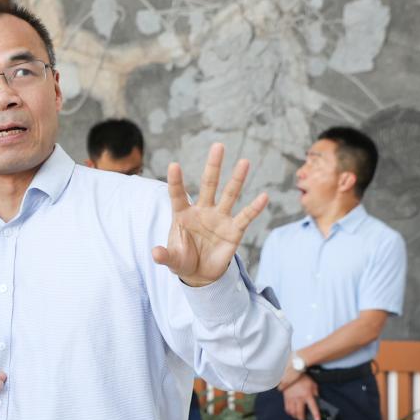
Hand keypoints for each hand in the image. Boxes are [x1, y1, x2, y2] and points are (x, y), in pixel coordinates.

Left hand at [153, 143, 268, 286]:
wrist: (200, 273)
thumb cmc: (183, 260)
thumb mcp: (172, 259)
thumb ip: (164, 256)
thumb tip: (156, 253)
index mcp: (183, 214)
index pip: (178, 194)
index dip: (176, 181)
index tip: (173, 165)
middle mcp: (202, 211)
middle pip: (208, 184)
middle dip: (213, 166)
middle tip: (218, 146)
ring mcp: (219, 218)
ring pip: (229, 194)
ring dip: (237, 179)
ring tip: (244, 161)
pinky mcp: (234, 230)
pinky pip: (245, 216)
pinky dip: (255, 208)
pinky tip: (264, 197)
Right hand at [281, 374, 319, 419]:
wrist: (292, 373)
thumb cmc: (304, 379)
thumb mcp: (313, 385)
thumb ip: (315, 394)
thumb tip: (316, 401)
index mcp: (308, 395)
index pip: (313, 407)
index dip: (316, 414)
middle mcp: (299, 398)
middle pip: (300, 413)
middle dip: (302, 419)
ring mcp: (292, 398)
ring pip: (292, 412)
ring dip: (295, 416)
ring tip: (297, 417)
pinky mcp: (286, 398)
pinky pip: (287, 408)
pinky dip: (289, 412)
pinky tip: (292, 412)